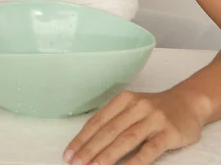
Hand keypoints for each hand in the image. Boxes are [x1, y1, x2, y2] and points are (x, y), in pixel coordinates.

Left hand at [63, 88, 210, 164]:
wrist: (188, 102)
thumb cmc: (154, 109)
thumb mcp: (133, 107)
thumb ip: (114, 120)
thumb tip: (88, 142)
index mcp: (124, 99)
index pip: (98, 121)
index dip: (82, 138)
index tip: (69, 154)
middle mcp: (137, 106)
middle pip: (109, 131)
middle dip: (90, 149)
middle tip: (76, 164)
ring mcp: (154, 118)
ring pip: (126, 140)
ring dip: (107, 156)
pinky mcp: (169, 132)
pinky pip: (149, 149)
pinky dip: (135, 161)